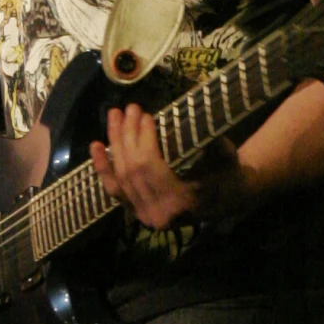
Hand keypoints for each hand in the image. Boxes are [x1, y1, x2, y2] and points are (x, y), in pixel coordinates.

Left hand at [90, 103, 242, 229]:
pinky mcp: (135, 211)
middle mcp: (157, 213)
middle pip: (132, 169)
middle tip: (129, 108)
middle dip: (127, 135)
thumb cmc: (228, 174)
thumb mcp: (228, 160)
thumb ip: (219, 149)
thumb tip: (207, 131)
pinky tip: (95, 145)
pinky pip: (114, 189)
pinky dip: (103, 167)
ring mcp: (143, 215)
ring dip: (114, 143)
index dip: (143, 139)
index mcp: (180, 203)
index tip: (144, 115)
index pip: (151, 166)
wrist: (227, 198)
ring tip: (114, 115)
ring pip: (120, 176)